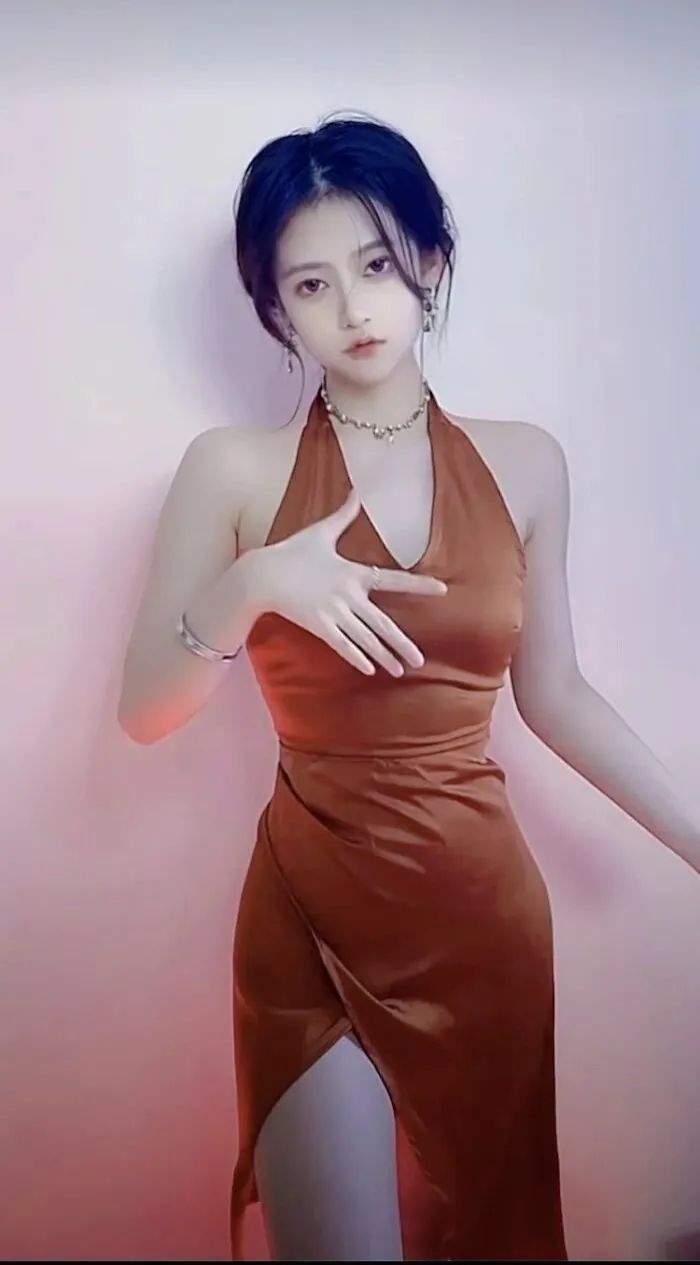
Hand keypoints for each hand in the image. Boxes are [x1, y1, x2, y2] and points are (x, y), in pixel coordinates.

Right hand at [247, 488, 447, 676]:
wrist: (261, 574)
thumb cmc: (291, 551)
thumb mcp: (320, 532)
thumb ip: (344, 514)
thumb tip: (357, 490)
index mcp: (353, 572)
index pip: (393, 580)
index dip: (419, 584)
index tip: (443, 590)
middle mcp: (348, 595)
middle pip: (382, 624)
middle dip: (402, 644)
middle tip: (420, 660)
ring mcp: (333, 612)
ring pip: (365, 639)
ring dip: (383, 656)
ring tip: (400, 671)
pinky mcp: (318, 626)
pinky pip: (342, 646)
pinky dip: (356, 657)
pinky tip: (370, 670)